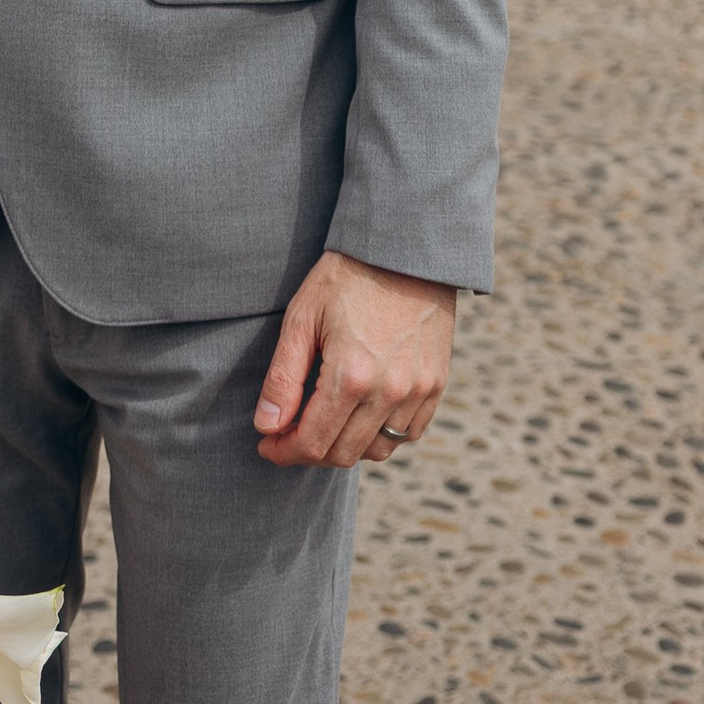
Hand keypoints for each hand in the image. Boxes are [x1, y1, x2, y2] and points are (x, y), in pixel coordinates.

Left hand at [253, 252, 456, 470]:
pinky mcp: (436, 385)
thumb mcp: (302, 316)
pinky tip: (360, 414)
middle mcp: (389, 391)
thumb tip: (266, 428)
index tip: (267, 444)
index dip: (284, 452)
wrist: (403, 249)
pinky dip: (381, 435)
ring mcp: (418, 391)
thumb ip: (283, 377)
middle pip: (343, 454)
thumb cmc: (346, 277)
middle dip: (308, 451)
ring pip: (377, 450)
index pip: (313, 442)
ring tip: (324, 421)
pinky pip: (407, 434)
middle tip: (288, 432)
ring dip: (345, 446)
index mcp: (352, 375)